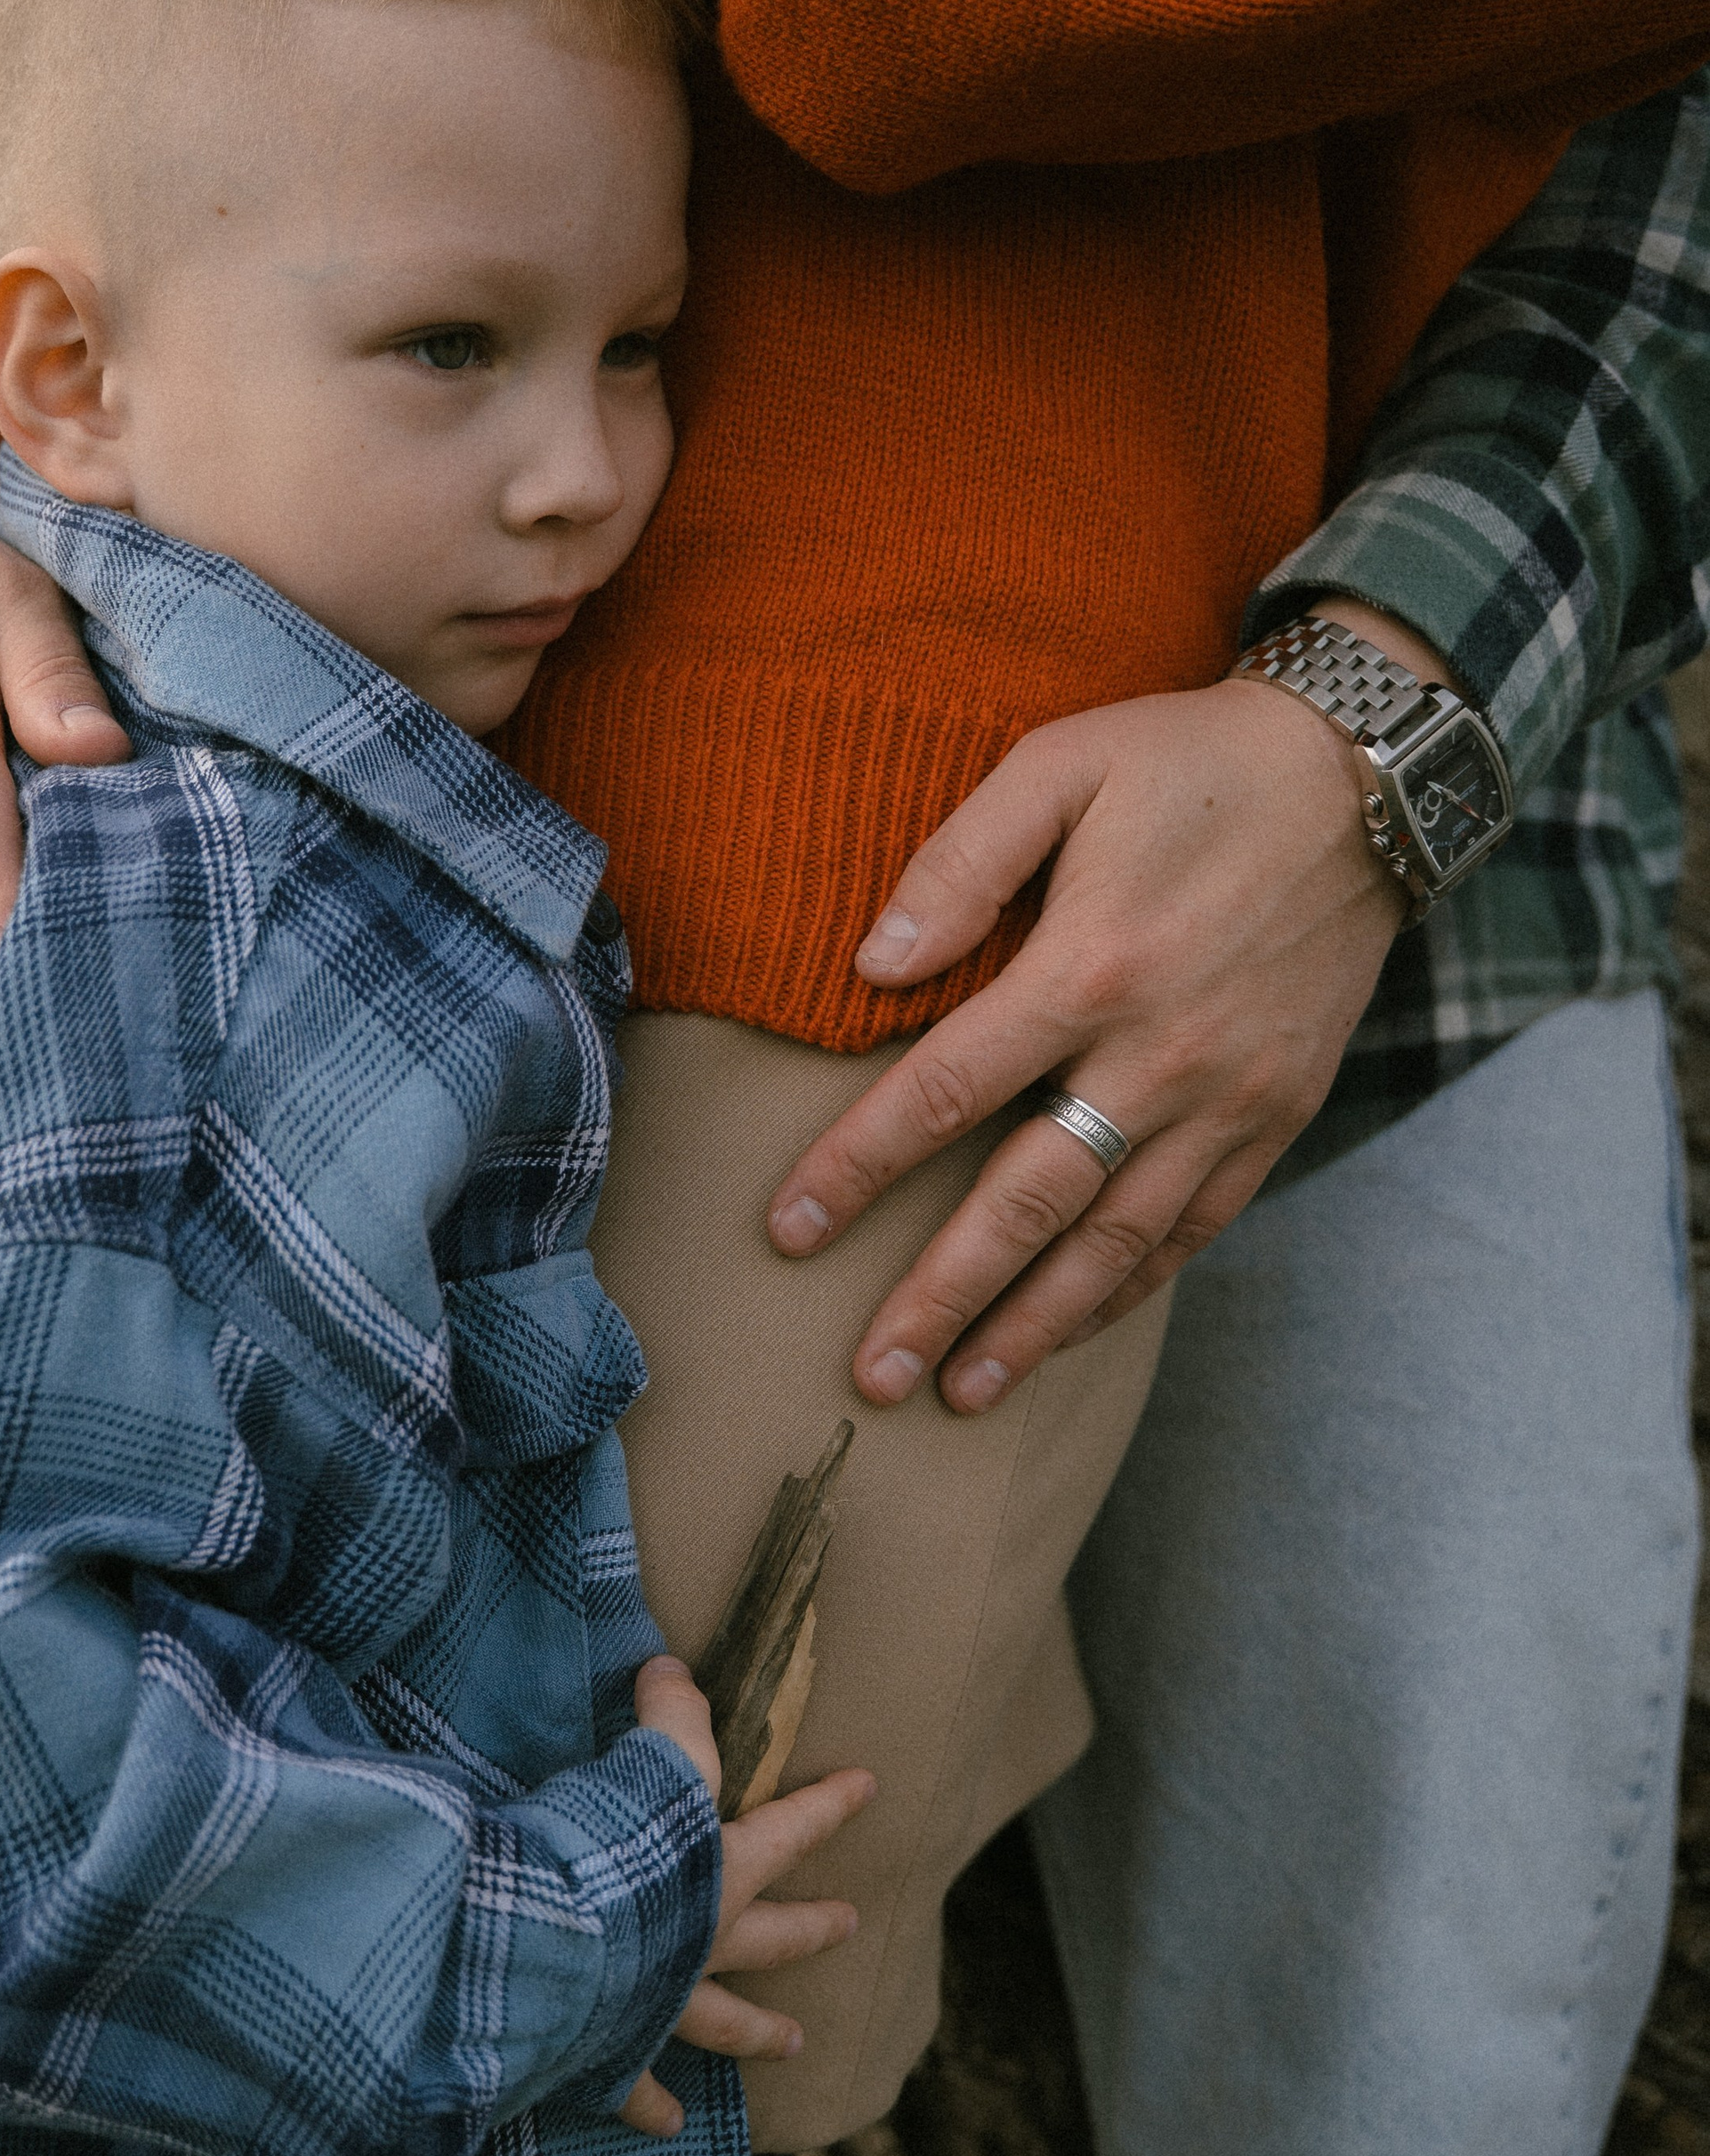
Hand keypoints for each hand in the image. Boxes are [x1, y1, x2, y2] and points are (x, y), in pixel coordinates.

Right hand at [618, 1655, 869, 2139]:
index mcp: (718, 1874)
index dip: (828, 1806)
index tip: (871, 1788)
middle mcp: (703, 1942)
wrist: (550, 1951)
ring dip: (757, 2030)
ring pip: (723, 2019)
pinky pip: (636, 2083)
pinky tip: (669, 2127)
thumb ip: (665, 1717)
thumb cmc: (603, 1858)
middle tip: (852, 1926)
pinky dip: (649, 2105)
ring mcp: (662, 2001)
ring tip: (792, 2044)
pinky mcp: (612, 2049)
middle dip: (811, 1928)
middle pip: (774, 1935)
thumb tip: (671, 1664)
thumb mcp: (644, 1769)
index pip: (789, 1830)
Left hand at [766, 607, 1430, 1410]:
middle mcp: (1158, 1055)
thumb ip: (959, 862)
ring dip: (1034, 1328)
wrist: (1366, 777)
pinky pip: (1192, 1227)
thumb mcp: (1060, 766)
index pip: (940, 1093)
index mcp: (1088, 969)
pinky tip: (1069, 1332)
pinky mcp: (1276, 1115)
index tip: (787, 1232)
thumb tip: (871, 964)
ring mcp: (1227, 1098)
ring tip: (960, 1392)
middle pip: (1026, 1204)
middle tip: (869, 1377)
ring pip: (1115, 1243)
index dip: (857, 1170)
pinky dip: (1127, 1290)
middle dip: (941, 1298)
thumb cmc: (1188, 763)